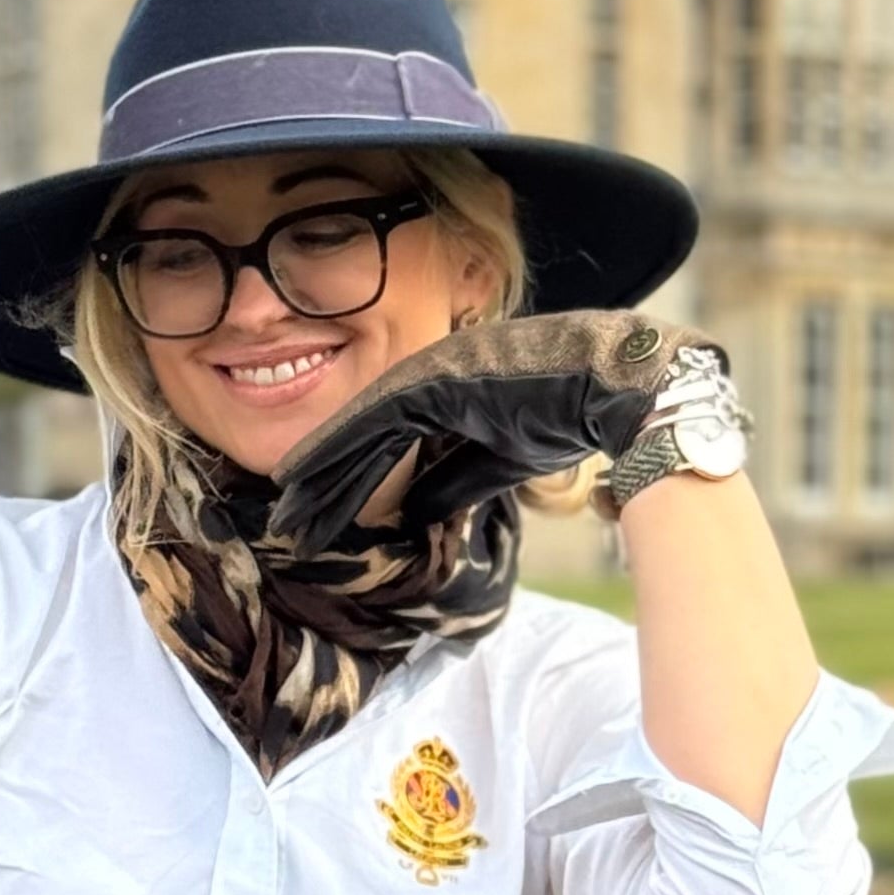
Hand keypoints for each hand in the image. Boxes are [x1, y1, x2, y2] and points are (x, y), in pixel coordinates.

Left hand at [269, 311, 707, 553]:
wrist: (611, 384)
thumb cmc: (569, 416)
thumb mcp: (500, 461)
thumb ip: (454, 481)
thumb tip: (414, 515)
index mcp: (445, 391)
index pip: (384, 441)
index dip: (346, 478)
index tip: (313, 513)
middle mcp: (428, 375)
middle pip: (362, 437)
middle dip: (323, 483)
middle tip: (284, 523)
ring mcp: (428, 371)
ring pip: (358, 430)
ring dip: (318, 474)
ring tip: (282, 511)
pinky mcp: (433, 378)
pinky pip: (372, 420)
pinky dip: (334, 450)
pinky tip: (300, 477)